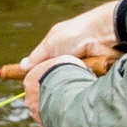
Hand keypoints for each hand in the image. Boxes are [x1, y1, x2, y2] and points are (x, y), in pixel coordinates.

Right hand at [0, 0, 124, 85]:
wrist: (104, 35)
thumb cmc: (75, 34)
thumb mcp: (50, 44)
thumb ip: (36, 57)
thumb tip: (22, 66)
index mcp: (56, 46)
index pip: (42, 63)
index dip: (36, 73)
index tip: (29, 87)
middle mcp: (68, 55)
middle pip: (55, 74)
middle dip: (52, 81)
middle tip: (46, 91)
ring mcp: (81, 63)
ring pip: (68, 81)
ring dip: (67, 83)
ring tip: (63, 86)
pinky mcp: (93, 71)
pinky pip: (82, 83)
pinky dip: (80, 83)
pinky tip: (77, 85)